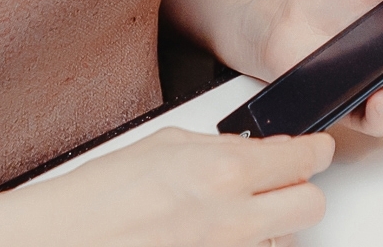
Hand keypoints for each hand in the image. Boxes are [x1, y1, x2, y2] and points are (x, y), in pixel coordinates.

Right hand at [38, 127, 333, 246]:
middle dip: (299, 191)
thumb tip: (257, 150)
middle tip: (280, 182)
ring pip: (282, 238)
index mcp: (224, 171)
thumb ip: (220, 147)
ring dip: (266, 224)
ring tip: (224, 214)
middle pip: (311, 205)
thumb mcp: (164, 146)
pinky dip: (240, 244)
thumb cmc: (99, 198)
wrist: (67, 240)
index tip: (315, 149)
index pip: (303, 159)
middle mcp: (235, 219)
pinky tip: (209, 235)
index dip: (314, 151)